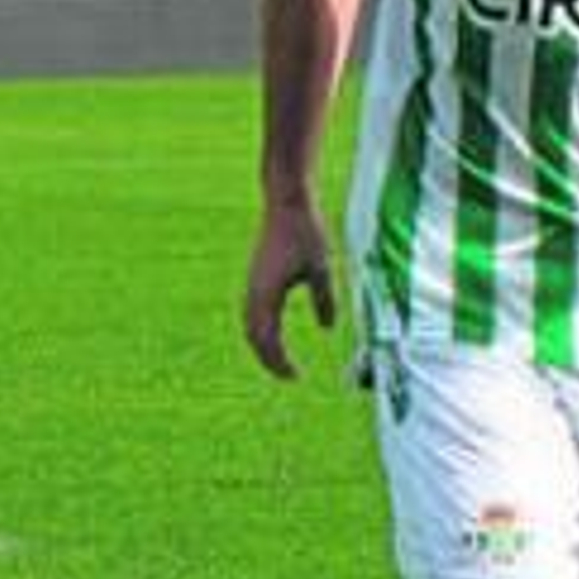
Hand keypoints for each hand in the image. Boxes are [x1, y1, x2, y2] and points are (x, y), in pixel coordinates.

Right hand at [243, 199, 336, 378]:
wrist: (287, 201)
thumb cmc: (307, 231)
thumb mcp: (322, 268)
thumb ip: (325, 299)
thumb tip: (327, 328)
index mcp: (268, 293)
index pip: (268, 339)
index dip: (279, 362)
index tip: (296, 377)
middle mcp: (254, 291)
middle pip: (253, 336)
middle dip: (268, 359)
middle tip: (289, 376)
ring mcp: (253, 282)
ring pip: (250, 324)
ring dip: (262, 345)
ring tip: (280, 360)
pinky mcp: (256, 275)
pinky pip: (253, 311)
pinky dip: (261, 328)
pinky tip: (273, 332)